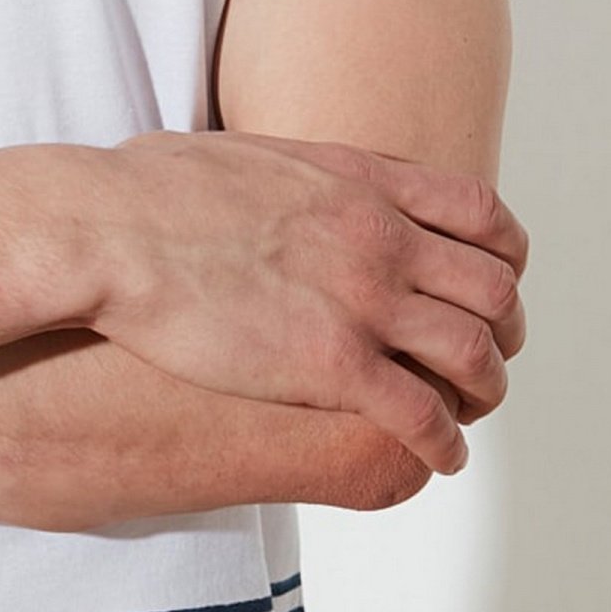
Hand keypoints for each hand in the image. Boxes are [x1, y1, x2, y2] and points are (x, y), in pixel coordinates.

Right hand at [86, 127, 528, 473]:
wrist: (106, 229)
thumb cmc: (144, 190)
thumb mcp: (247, 154)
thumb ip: (289, 170)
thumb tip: (273, 177)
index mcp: (363, 183)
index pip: (483, 215)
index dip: (504, 257)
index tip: (494, 283)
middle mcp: (381, 238)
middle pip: (493, 288)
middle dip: (504, 330)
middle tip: (491, 357)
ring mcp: (363, 301)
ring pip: (474, 355)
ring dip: (484, 390)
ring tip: (470, 414)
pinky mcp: (331, 365)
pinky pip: (421, 414)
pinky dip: (443, 442)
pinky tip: (440, 457)